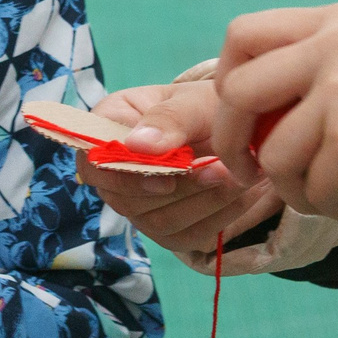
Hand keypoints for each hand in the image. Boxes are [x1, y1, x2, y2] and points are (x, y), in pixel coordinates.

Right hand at [78, 84, 280, 272]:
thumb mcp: (195, 101)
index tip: (170, 174)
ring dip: (203, 203)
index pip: (96, 162)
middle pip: (125, 199)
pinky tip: (242, 195)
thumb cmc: (210, 106)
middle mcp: (115, 171)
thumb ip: (170, 118)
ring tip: (240, 178)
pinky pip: (185, 236)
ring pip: (157, 221)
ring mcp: (139, 204)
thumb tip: (138, 145)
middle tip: (223, 169)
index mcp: (108, 127)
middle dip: (180, 188)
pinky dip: (219, 218)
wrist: (241, 130)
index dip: (127, 175)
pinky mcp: (167, 227)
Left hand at [214, 5, 337, 218]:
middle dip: (234, 144)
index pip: (243, 34)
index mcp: (333, 22)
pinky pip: (313, 190)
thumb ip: (310, 68)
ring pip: (273, 156)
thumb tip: (242, 111)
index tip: (243, 119)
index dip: (226, 81)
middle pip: (238, 93)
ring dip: (298, 192)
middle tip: (254, 172)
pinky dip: (336, 210)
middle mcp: (332, 47)